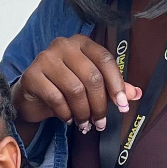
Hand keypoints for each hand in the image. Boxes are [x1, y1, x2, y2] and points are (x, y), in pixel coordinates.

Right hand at [11, 35, 139, 136]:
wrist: (30, 96)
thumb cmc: (63, 87)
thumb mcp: (89, 86)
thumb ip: (112, 87)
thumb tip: (136, 94)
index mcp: (81, 43)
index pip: (105, 59)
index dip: (116, 84)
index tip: (123, 106)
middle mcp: (63, 45)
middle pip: (92, 77)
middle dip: (100, 105)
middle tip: (100, 123)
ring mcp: (45, 58)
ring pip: (75, 89)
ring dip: (83, 112)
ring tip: (84, 124)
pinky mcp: (31, 75)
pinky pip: (56, 98)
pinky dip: (65, 113)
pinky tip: (67, 119)